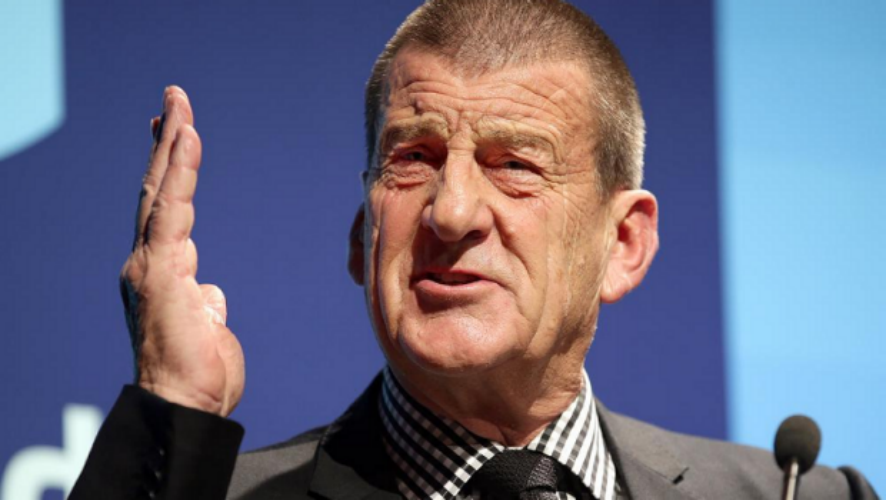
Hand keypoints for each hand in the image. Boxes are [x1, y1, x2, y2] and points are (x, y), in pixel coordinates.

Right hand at [120, 86, 243, 416]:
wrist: (186, 406)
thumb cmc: (199, 375)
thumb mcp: (208, 328)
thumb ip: (204, 303)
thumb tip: (209, 292)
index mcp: (164, 271)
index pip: (167, 208)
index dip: (172, 169)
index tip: (180, 135)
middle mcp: (150, 261)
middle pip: (158, 189)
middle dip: (167, 142)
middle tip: (174, 101)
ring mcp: (151, 263)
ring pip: (161, 190)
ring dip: (173, 144)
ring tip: (179, 105)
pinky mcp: (161, 270)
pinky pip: (173, 209)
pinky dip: (180, 171)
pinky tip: (188, 137)